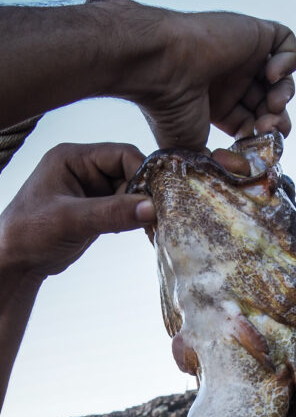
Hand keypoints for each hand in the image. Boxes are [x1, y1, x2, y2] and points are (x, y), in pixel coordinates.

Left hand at [0, 142, 154, 278]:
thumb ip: (111, 213)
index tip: (156, 199)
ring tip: (152, 228)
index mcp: (73, 158)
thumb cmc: (30, 233)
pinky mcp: (97, 210)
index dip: (142, 174)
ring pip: (130, 192)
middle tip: (158, 218)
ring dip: (141, 209)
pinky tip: (143, 232)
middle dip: (144, 194)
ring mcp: (91, 190)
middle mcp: (84, 169)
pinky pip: (125, 209)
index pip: (121, 155)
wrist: (15, 261)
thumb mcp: (70, 221)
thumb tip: (152, 209)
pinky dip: (135, 219)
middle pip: (130, 172)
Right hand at [109, 4, 295, 149]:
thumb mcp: (192, 149)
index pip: (255, 124)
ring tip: (272, 104)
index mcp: (219, 106)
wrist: (161, 67)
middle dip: (276, 121)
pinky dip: (289, 60)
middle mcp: (232, 81)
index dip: (262, 137)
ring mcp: (242, 56)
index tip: (257, 145)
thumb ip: (213, 165)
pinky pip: (285, 41)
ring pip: (280, 78)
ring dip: (285, 95)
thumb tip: (230, 183)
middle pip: (270, 104)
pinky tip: (272, 74)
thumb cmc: (168, 109)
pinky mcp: (252, 33)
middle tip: (269, 128)